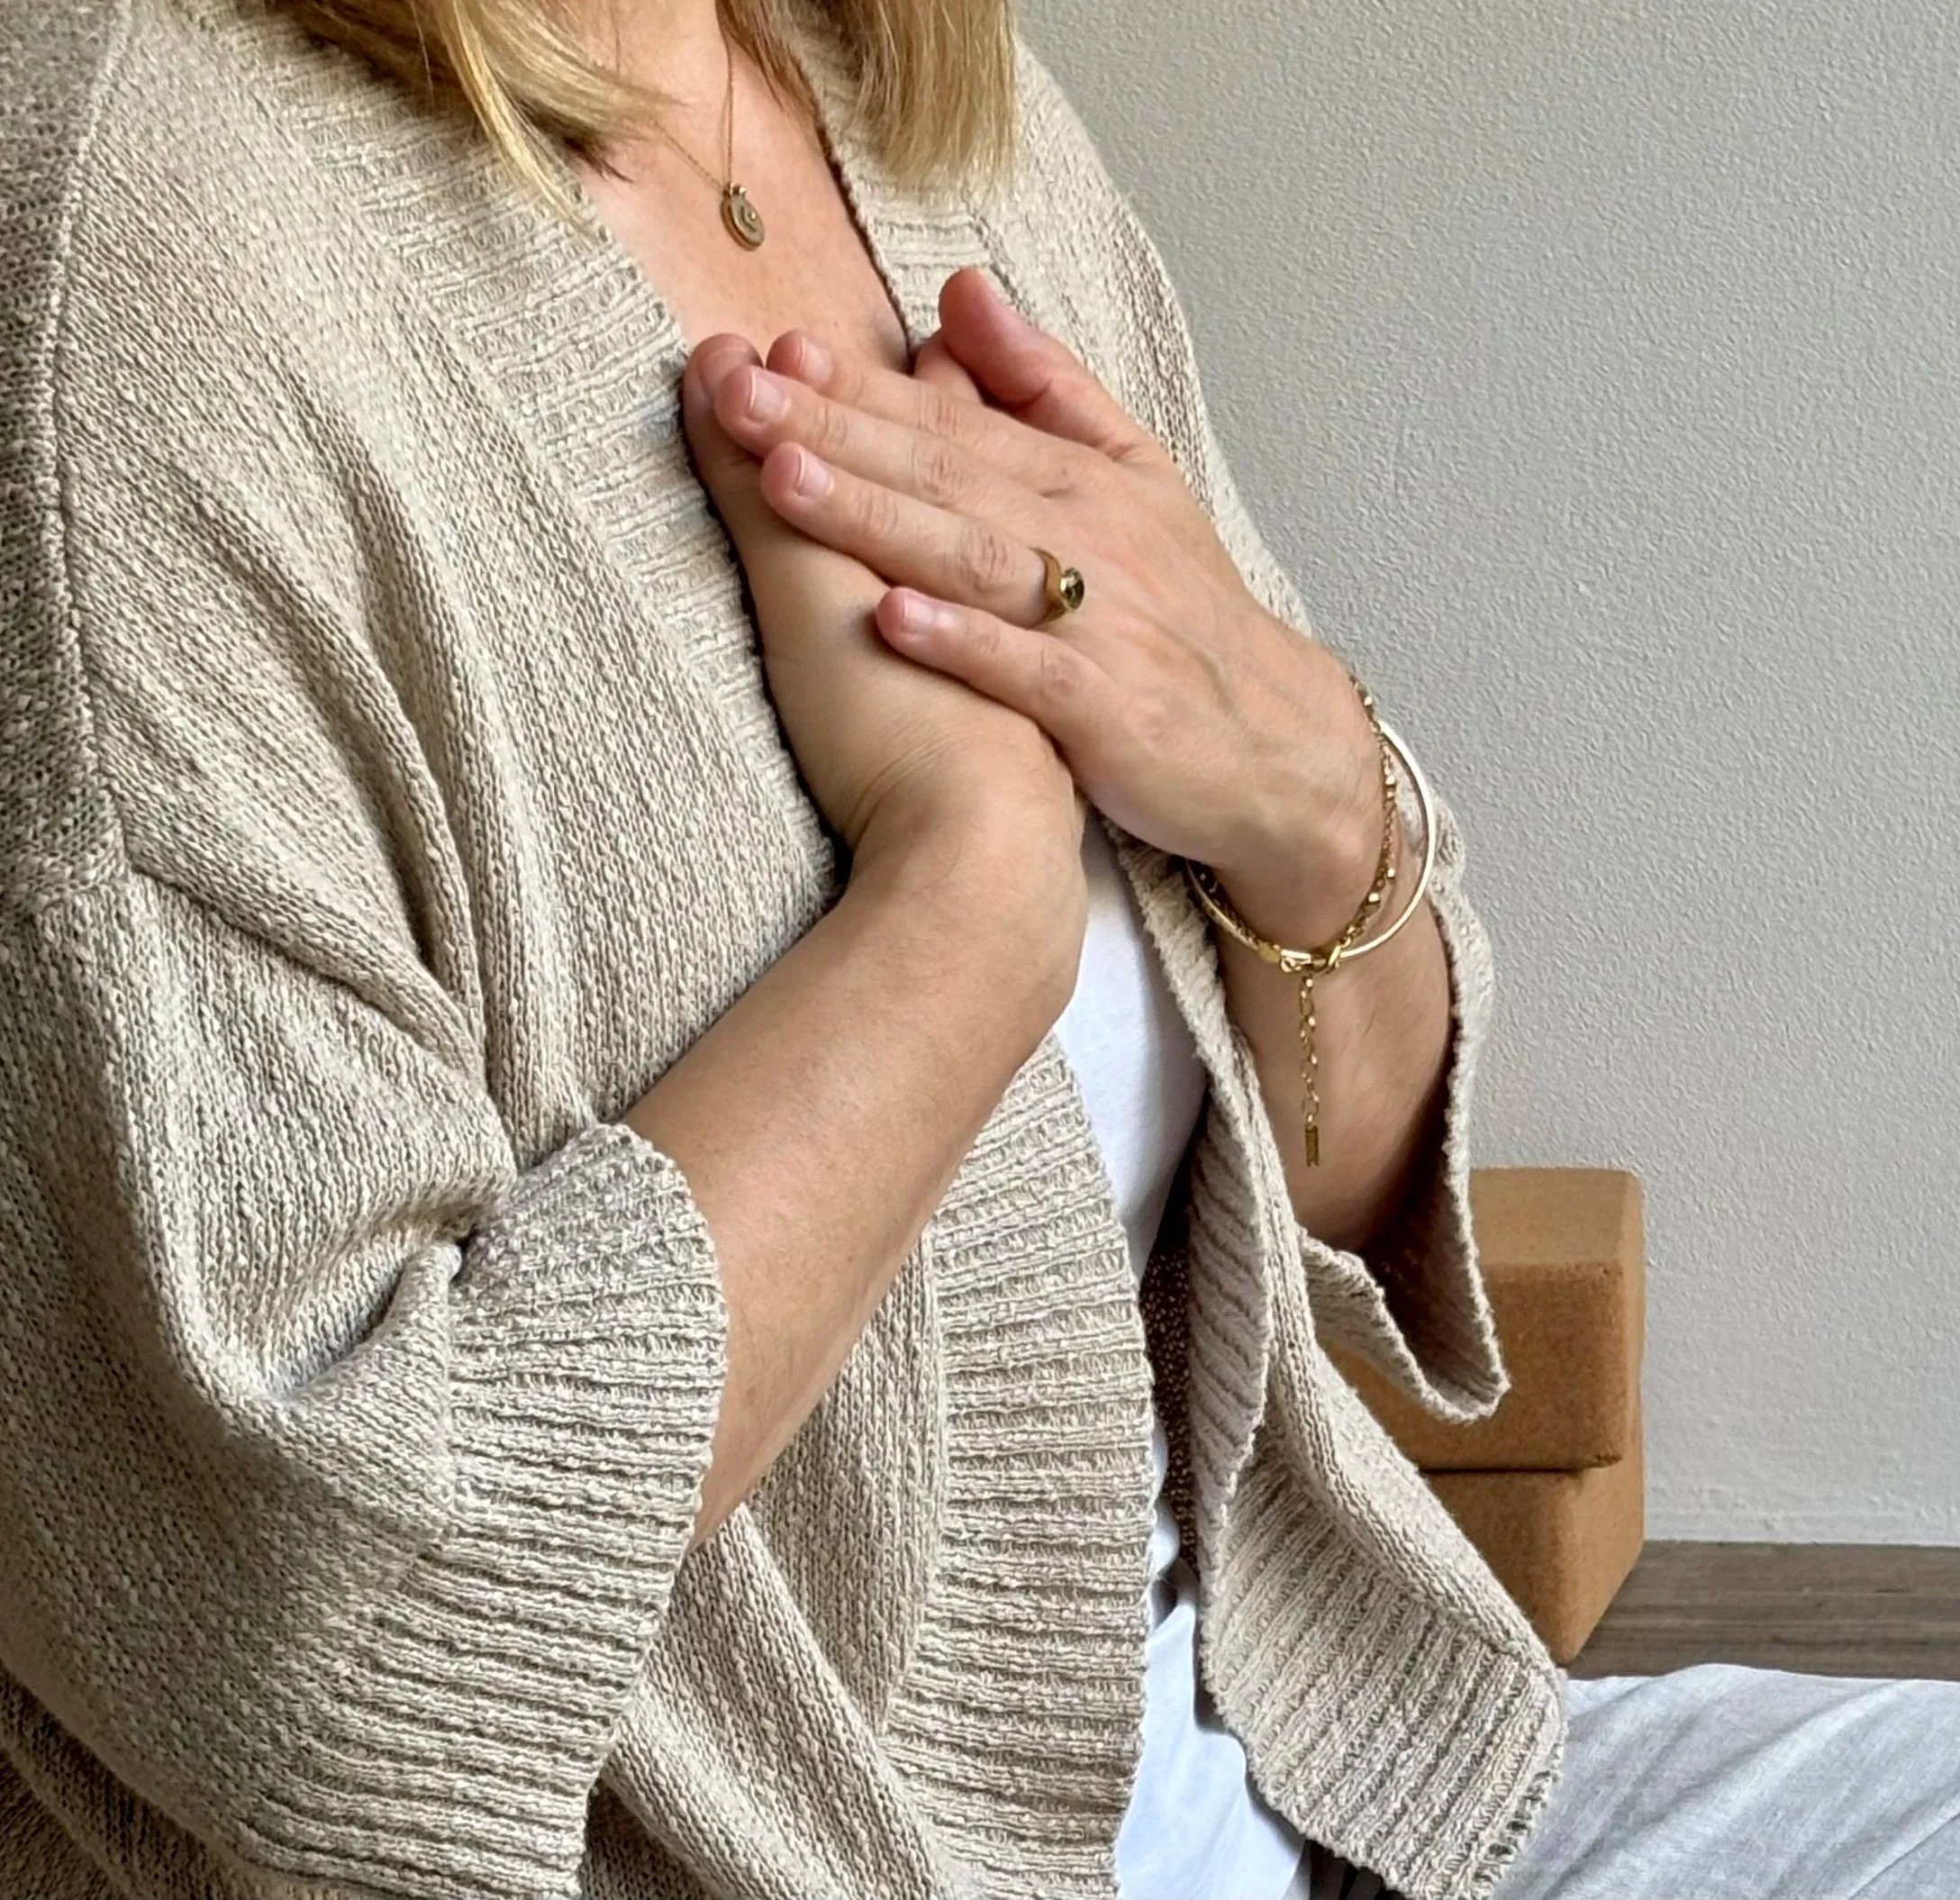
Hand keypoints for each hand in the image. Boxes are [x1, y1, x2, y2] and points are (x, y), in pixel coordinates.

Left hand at [705, 269, 1388, 949]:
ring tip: (785, 481)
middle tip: (739, 396)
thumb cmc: (1183, 614)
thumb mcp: (1134, 480)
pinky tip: (889, 619)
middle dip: (836, 432)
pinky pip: (1025, 670)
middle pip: (945, 475)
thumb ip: (1045, 387)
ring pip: (973, 559)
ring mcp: (1098, 625)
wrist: (1274, 748)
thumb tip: (960, 291)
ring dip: (880, 517)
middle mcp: (1086, 539)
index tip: (767, 350)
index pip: (950, 422)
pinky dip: (962, 643)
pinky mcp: (1107, 711)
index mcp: (1080, 481)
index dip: (858, 388)